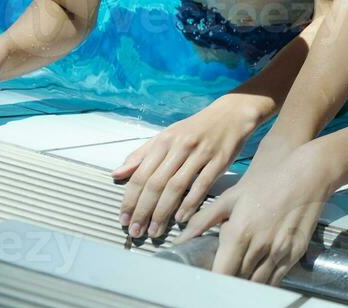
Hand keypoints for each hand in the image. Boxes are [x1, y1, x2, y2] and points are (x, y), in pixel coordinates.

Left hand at [114, 94, 260, 239]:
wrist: (232, 114)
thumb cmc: (196, 128)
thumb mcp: (166, 136)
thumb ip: (141, 155)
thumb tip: (116, 174)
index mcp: (164, 141)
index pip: (141, 174)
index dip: (130, 200)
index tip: (124, 219)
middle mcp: (180, 147)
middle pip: (156, 184)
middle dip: (143, 211)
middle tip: (136, 232)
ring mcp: (201, 154)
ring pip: (176, 187)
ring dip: (163, 212)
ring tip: (155, 231)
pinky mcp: (219, 161)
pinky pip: (202, 185)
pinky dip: (190, 203)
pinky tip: (180, 218)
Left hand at [178, 140, 334, 283]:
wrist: (308, 174)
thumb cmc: (267, 183)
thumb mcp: (231, 197)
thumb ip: (202, 220)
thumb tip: (180, 239)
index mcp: (239, 233)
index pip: (221, 274)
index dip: (213, 281)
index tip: (207, 280)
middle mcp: (259, 247)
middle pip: (238, 281)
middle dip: (229, 282)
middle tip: (223, 277)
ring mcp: (279, 252)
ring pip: (257, 284)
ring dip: (246, 283)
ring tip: (239, 277)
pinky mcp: (295, 254)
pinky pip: (276, 279)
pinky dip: (265, 282)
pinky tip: (257, 275)